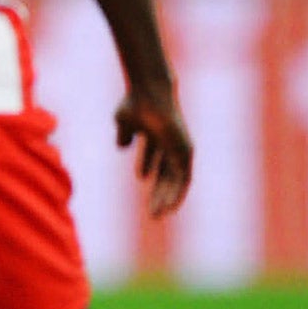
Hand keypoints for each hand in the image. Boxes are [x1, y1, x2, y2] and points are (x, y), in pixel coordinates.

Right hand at [115, 87, 192, 218]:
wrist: (149, 93)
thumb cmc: (135, 101)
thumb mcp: (124, 121)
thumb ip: (124, 135)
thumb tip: (122, 148)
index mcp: (158, 137)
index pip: (156, 163)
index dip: (147, 174)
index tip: (142, 188)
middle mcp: (171, 144)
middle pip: (166, 175)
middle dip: (158, 195)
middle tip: (152, 214)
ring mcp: (180, 149)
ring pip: (176, 181)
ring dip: (167, 199)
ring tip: (157, 215)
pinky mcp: (185, 153)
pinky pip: (183, 180)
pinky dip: (176, 194)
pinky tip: (169, 207)